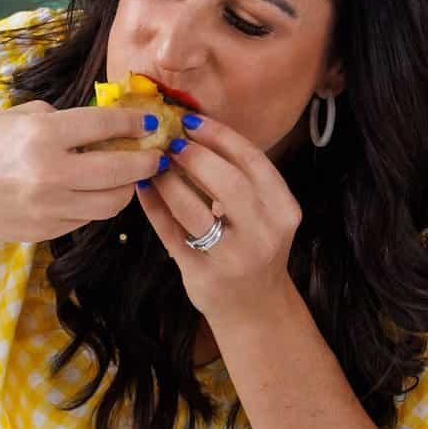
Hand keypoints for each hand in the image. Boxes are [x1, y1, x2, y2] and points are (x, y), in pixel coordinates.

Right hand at [0, 101, 163, 243]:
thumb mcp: (18, 117)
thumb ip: (62, 120)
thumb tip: (104, 125)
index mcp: (42, 136)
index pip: (106, 126)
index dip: (136, 122)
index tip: (151, 122)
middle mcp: (50, 173)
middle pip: (120, 170)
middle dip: (146, 161)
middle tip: (155, 156)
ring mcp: (49, 207)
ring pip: (112, 202)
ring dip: (127, 188)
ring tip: (128, 177)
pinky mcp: (46, 230)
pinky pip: (87, 218)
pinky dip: (97, 204)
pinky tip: (95, 192)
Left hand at [135, 115, 302, 318]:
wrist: (255, 307)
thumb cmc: (254, 247)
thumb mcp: (264, 214)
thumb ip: (241, 178)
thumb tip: (196, 129)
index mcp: (283, 210)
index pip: (253, 161)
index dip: (219, 136)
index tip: (192, 121)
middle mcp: (264, 234)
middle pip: (228, 181)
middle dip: (195, 155)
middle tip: (171, 142)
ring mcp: (233, 257)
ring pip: (194, 209)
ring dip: (168, 180)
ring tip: (154, 164)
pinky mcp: (202, 274)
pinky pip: (171, 233)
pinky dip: (153, 207)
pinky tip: (143, 188)